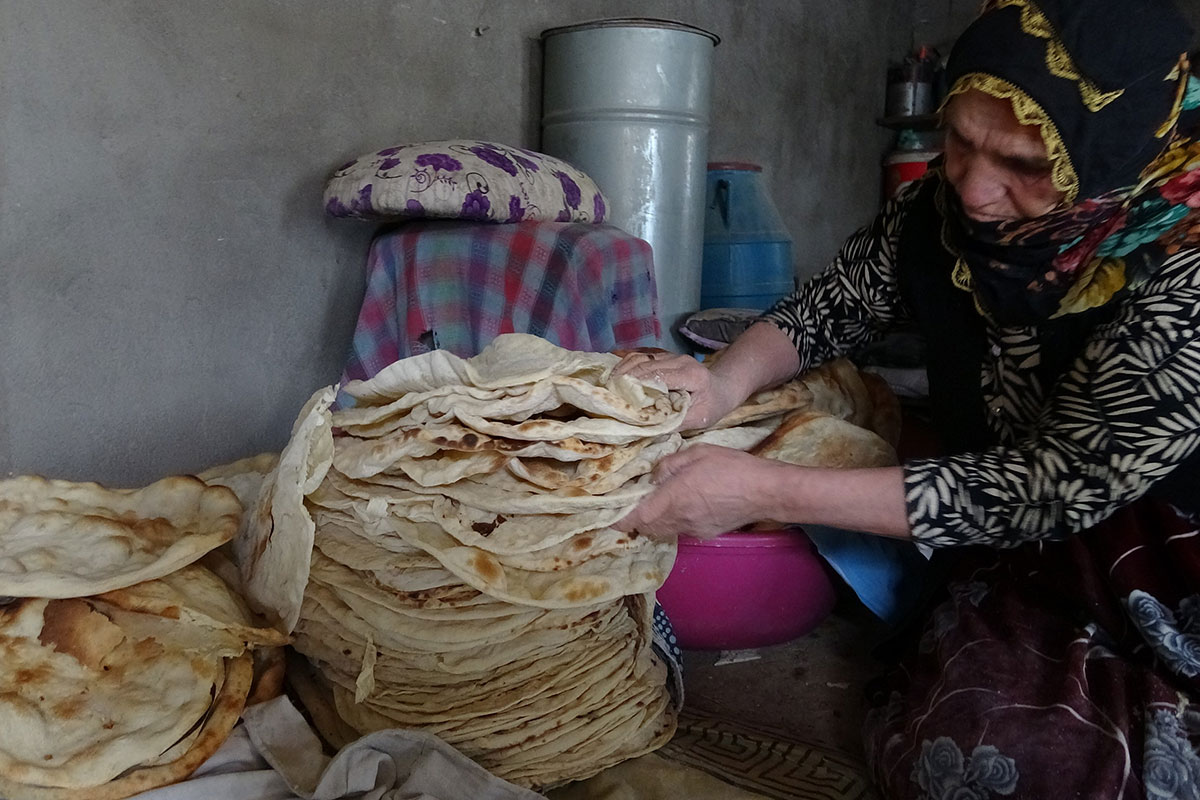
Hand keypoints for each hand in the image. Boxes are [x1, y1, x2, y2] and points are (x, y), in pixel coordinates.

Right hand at [613, 352, 737, 429]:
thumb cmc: (712, 405)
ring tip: (608, 385)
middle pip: (645, 366)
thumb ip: (675, 421)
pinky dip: (626, 366)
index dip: (637, 386)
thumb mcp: (699, 419)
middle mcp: (680, 361)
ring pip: (640, 358)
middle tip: (607, 394)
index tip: (620, 398)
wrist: (723, 387)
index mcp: (690, 375)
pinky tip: (616, 376)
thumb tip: (647, 426)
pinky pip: (641, 357)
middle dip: (625, 379)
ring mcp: (671, 356)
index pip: (658, 377)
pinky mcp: (664, 355)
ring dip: (622, 370)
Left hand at [615, 444, 779, 538]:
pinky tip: (682, 504)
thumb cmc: (731, 467)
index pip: (635, 518)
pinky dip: (673, 520)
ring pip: (662, 530)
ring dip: (653, 520)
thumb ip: (669, 465)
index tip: (606, 514)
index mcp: (672, 499)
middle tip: (632, 501)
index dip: (617, 519)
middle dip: (635, 518)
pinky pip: (680, 529)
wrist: (765, 491)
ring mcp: (693, 529)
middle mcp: (679, 519)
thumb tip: (653, 475)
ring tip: (655, 502)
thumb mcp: (695, 454)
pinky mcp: (706, 532)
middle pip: (646, 528)